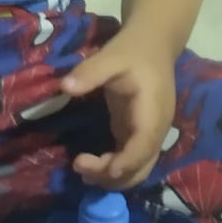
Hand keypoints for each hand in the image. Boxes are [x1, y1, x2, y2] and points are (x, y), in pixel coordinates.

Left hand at [61, 27, 175, 188]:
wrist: (153, 45)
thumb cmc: (133, 51)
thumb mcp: (111, 56)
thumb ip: (90, 71)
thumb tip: (65, 87)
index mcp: (153, 112)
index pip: (144, 145)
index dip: (127, 162)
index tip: (104, 170)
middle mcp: (156, 130)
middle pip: (141, 166)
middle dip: (113, 175)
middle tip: (79, 166)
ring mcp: (149, 135)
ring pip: (137, 169)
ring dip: (112, 177)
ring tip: (81, 170)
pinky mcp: (138, 134)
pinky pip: (130, 161)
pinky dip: (113, 169)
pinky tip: (91, 166)